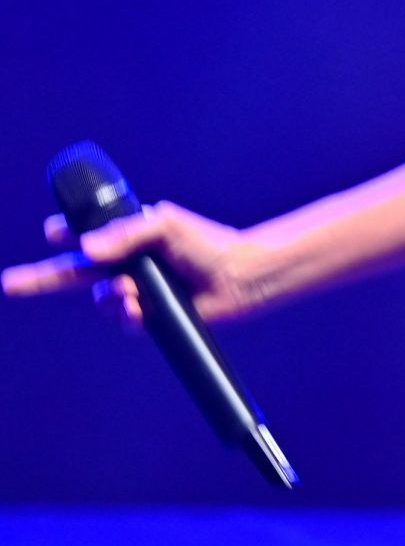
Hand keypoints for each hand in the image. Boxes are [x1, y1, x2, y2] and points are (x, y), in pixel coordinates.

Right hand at [1, 201, 267, 329]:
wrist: (240, 276)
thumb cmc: (209, 244)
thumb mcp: (166, 225)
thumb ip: (125, 233)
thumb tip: (86, 249)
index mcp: (130, 239)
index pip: (88, 237)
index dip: (65, 235)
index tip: (51, 232)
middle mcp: (129, 266)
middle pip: (73, 274)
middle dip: (39, 278)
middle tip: (9, 283)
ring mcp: (137, 292)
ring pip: (101, 300)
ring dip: (111, 297)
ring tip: (133, 291)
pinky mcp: (149, 316)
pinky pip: (123, 320)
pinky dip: (129, 315)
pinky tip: (142, 308)